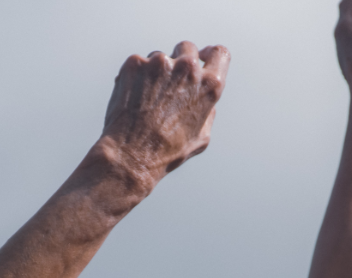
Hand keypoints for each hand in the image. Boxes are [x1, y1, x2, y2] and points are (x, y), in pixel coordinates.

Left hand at [100, 41, 229, 185]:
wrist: (131, 154)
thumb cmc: (167, 152)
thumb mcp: (201, 137)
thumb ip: (207, 110)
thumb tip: (204, 99)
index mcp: (210, 85)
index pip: (220, 53)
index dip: (210, 54)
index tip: (203, 56)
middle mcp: (187, 68)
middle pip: (187, 48)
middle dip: (180, 61)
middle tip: (168, 82)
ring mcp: (160, 63)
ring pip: (160, 58)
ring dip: (155, 72)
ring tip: (147, 101)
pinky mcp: (135, 64)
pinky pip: (138, 65)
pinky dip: (135, 78)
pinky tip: (132, 100)